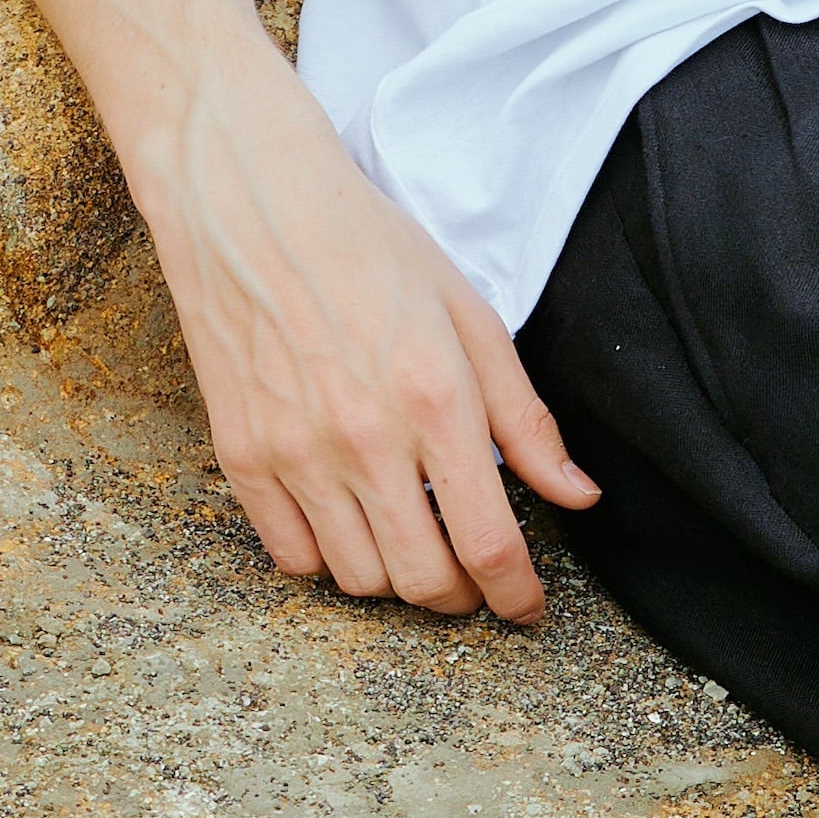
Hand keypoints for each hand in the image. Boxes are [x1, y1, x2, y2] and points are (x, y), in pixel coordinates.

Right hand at [137, 32, 599, 620]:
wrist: (252, 207)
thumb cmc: (370, 250)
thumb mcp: (472, 318)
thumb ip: (527, 420)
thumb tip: (577, 496)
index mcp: (435, 403)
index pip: (487, 544)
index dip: (516, 596)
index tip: (527, 610)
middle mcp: (364, 441)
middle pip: (422, 582)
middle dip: (462, 598)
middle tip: (476, 578)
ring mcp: (295, 454)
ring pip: (359, 579)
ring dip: (398, 581)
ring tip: (415, 541)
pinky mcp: (241, 456)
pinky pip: (290, 557)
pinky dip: (328, 560)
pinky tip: (351, 524)